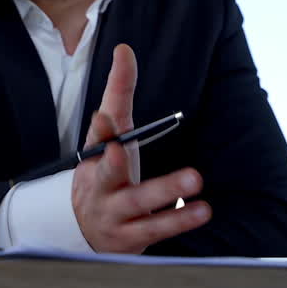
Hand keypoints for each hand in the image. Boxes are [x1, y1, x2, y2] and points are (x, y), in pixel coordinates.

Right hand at [71, 44, 210, 252]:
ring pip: (138, 203)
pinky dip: (179, 220)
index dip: (101, 129)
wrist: (84, 229)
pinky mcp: (132, 238)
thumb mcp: (109, 135)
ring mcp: (114, 215)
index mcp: (93, 157)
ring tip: (194, 180)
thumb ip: (119, 92)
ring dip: (165, 191)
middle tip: (123, 150)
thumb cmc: (104, 171)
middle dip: (114, 164)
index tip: (105, 116)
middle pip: (107, 174)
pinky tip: (201, 211)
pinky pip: (157, 229)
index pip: (96, 139)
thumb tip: (125, 49)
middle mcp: (99, 186)